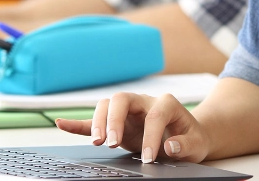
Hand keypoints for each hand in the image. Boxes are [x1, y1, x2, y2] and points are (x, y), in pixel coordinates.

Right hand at [55, 93, 210, 164]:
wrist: (187, 136)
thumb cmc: (191, 138)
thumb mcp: (197, 144)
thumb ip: (185, 145)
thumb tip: (170, 145)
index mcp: (165, 103)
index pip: (153, 115)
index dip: (150, 135)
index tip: (149, 157)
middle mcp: (143, 102)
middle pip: (121, 100)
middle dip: (113, 120)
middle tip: (111, 143)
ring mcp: (128, 112)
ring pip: (106, 106)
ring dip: (99, 122)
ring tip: (99, 143)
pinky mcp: (117, 124)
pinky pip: (94, 120)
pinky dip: (78, 123)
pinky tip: (61, 124)